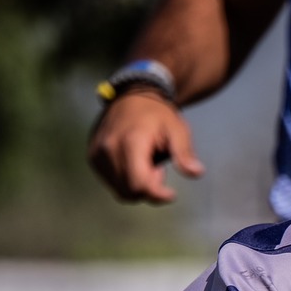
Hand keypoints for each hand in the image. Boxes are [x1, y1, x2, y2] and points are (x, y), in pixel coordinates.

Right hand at [88, 91, 204, 203]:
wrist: (132, 95)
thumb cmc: (159, 115)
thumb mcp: (178, 130)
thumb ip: (184, 153)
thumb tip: (198, 172)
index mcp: (131, 141)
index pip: (139, 185)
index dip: (157, 195)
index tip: (171, 194)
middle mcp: (108, 148)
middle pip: (130, 192)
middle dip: (148, 187)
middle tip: (157, 167)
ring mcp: (97, 153)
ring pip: (121, 192)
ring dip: (137, 184)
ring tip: (145, 161)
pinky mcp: (92, 157)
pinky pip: (112, 184)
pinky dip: (126, 180)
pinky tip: (133, 162)